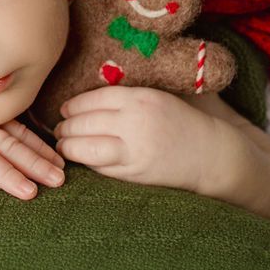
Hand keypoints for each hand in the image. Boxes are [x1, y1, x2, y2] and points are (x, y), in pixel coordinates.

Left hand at [53, 86, 223, 192]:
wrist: (210, 154)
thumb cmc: (182, 121)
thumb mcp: (157, 96)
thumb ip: (126, 96)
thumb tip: (86, 98)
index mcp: (141, 98)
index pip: (94, 99)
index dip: (74, 105)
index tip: (65, 108)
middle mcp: (135, 123)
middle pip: (85, 123)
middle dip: (66, 126)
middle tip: (59, 128)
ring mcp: (134, 150)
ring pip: (86, 148)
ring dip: (68, 146)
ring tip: (63, 145)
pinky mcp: (135, 173)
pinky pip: (100, 168)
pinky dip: (86, 162)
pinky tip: (81, 158)